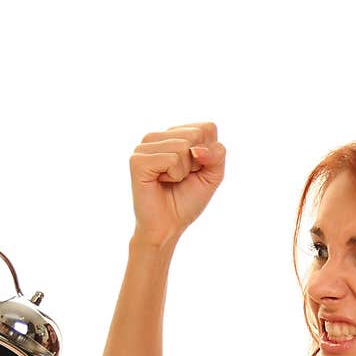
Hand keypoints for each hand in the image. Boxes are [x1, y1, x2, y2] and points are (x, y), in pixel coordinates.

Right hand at [129, 121, 225, 247]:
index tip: (194, 171)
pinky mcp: (138, 159)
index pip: (208, 127)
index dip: (209, 154)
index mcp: (173, 135)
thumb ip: (217, 154)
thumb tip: (198, 148)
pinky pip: (172, 159)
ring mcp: (144, 146)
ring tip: (169, 181)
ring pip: (183, 146)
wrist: (167, 227)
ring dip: (183, 171)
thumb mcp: (212, 175)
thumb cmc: (186, 201)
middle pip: (196, 134)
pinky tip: (160, 182)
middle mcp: (157, 136)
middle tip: (180, 178)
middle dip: (196, 163)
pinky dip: (174, 175)